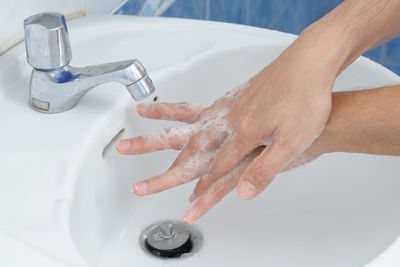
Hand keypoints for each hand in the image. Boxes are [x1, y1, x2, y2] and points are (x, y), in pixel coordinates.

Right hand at [117, 101, 322, 222]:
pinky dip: (193, 116)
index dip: (205, 187)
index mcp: (243, 133)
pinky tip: (196, 118)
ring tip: (157, 132)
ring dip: (176, 134)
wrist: (310, 63)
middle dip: (176, 162)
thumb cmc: (306, 100)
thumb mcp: (293, 142)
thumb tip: (243, 193)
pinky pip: (207, 108)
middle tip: (160, 170)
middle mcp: (232, 118)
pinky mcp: (239, 93)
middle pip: (195, 144)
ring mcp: (233, 104)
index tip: (192, 201)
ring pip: (197, 124)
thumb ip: (264, 169)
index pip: (217, 167)